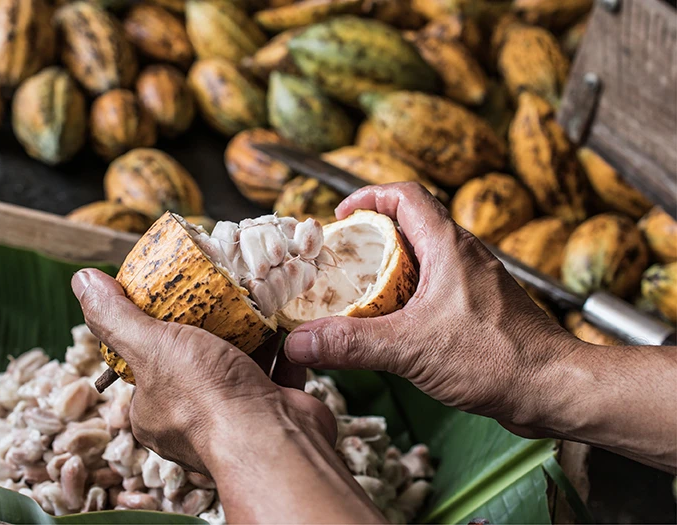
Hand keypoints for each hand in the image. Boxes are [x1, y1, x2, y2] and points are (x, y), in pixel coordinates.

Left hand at [72, 270, 385, 522]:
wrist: (275, 440)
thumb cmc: (206, 398)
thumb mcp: (151, 348)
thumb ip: (117, 317)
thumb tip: (83, 281)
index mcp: (152, 412)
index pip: (144, 365)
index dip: (153, 330)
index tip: (168, 299)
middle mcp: (192, 418)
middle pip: (194, 361)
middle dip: (205, 329)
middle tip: (214, 293)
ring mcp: (237, 414)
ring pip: (237, 365)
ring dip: (245, 335)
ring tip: (248, 299)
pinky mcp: (274, 407)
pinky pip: (275, 369)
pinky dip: (279, 346)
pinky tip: (279, 321)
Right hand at [284, 182, 575, 430]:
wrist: (554, 388)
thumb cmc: (500, 358)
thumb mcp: (412, 348)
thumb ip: (353, 343)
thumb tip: (302, 340)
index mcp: (449, 246)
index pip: (405, 195)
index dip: (368, 197)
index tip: (340, 217)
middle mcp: (462, 256)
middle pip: (409, 226)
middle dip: (370, 240)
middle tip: (340, 262)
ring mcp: (471, 282)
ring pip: (421, 260)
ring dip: (387, 271)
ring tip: (357, 295)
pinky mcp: (476, 308)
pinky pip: (432, 289)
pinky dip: (406, 298)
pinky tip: (391, 325)